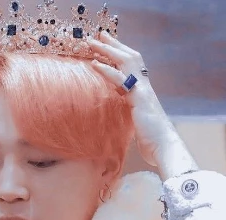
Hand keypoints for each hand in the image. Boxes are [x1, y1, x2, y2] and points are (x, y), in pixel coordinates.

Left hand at [88, 32, 179, 166]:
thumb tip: (118, 110)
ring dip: (109, 50)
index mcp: (142, 92)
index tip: (106, 49)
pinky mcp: (140, 98)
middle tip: (100, 36)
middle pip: (130, 58)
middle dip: (114, 46)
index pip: (131, 67)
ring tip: (94, 42)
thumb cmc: (150, 139)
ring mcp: (143, 90)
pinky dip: (108, 70)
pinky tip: (95, 64)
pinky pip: (122, 79)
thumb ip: (128, 111)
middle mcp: (144, 87)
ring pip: (127, 62)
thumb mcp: (136, 121)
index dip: (120, 56)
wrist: (163, 147)